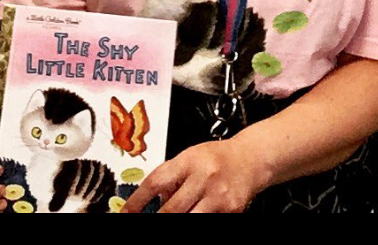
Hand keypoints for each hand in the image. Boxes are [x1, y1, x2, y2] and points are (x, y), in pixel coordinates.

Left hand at [123, 140, 264, 213]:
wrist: (251, 158)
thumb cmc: (218, 157)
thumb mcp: (191, 157)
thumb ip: (172, 177)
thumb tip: (151, 202)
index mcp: (189, 160)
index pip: (156, 182)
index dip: (137, 201)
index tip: (125, 213)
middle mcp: (204, 177)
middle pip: (170, 210)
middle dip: (156, 218)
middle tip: (147, 218)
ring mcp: (218, 196)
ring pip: (189, 219)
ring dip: (175, 220)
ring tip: (170, 215)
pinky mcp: (231, 211)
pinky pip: (207, 220)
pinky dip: (197, 219)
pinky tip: (195, 213)